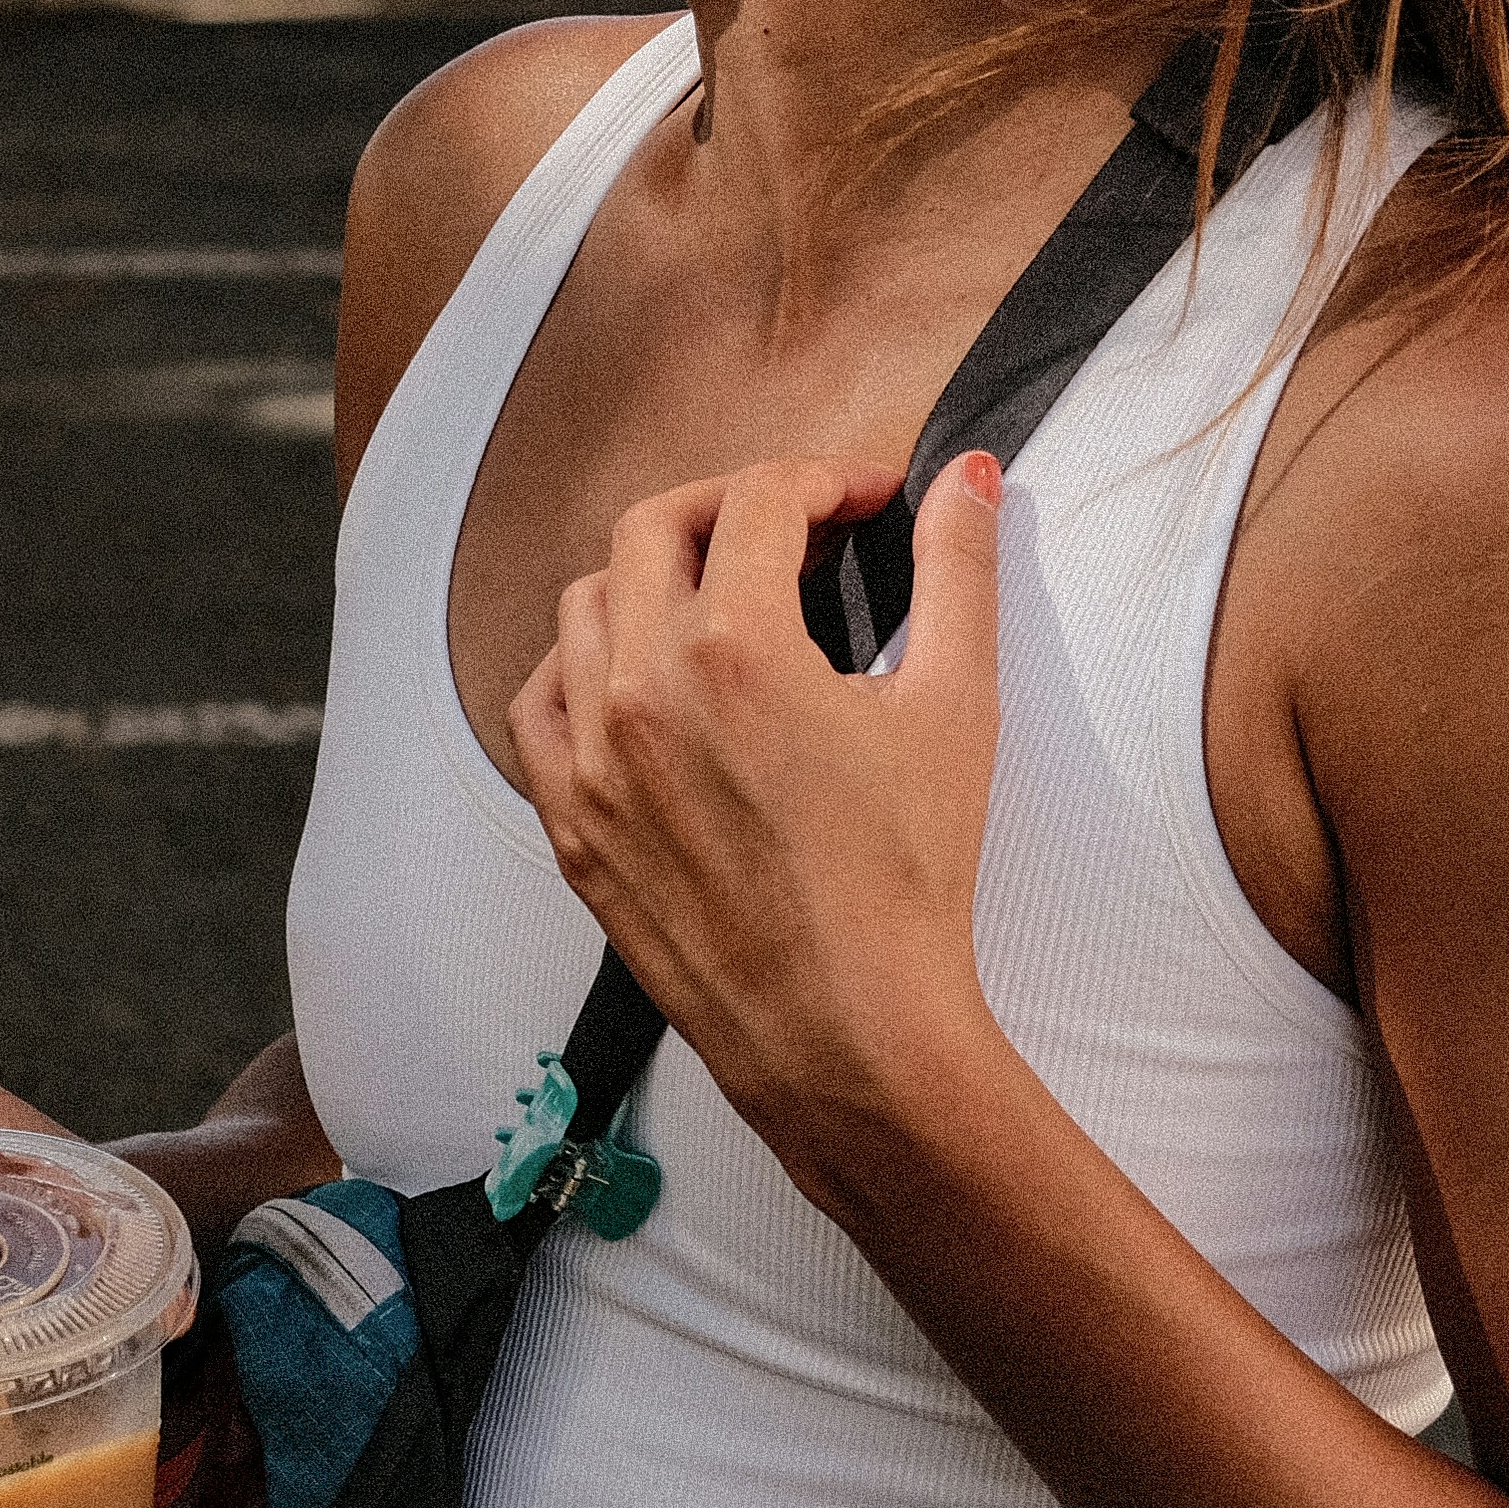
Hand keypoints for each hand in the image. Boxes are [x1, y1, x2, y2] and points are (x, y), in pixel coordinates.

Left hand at [510, 451, 1014, 1202]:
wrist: (849, 1032)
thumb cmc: (908, 880)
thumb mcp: (956, 706)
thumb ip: (959, 571)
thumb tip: (968, 475)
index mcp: (735, 647)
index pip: (761, 501)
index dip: (824, 480)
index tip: (867, 499)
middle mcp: (641, 689)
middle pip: (654, 527)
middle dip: (729, 504)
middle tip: (796, 526)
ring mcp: (591, 758)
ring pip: (584, 605)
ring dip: (651, 575)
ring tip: (723, 594)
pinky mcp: (572, 822)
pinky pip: (540, 704)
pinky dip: (582, 665)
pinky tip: (640, 675)